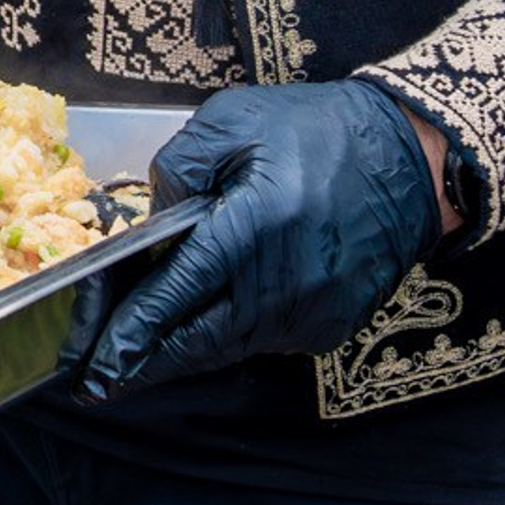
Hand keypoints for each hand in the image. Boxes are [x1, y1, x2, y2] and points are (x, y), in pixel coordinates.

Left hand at [77, 79, 442, 399]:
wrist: (410, 158)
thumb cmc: (314, 131)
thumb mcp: (232, 122)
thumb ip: (178, 169)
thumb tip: (151, 223)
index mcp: (254, 229)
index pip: (178, 292)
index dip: (134, 331)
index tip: (95, 360)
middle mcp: (285, 284)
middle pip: (199, 340)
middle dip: (144, 364)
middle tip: (95, 382)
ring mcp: (313, 312)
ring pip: (230, 346)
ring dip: (181, 355)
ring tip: (132, 362)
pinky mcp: (332, 324)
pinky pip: (264, 340)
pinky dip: (226, 339)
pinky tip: (193, 335)